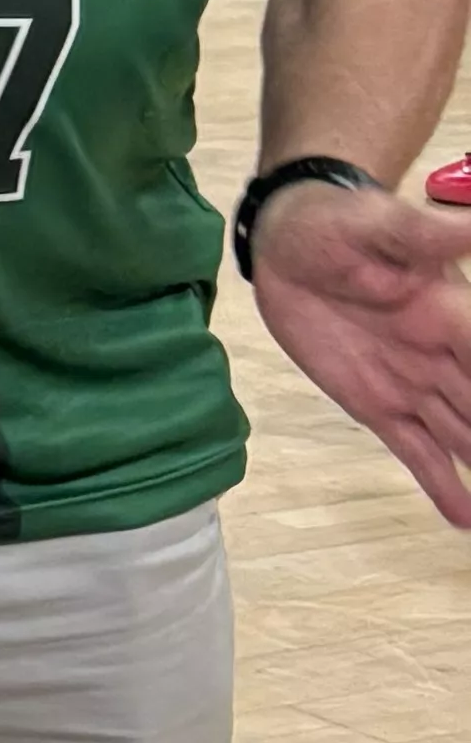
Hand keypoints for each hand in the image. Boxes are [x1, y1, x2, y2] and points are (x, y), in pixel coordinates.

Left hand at [252, 179, 470, 525]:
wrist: (289, 240)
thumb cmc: (339, 222)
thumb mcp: (382, 223)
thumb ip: (431, 236)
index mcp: (454, 316)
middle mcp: (444, 358)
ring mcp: (412, 385)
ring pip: (462, 439)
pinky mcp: (375, 403)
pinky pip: (413, 448)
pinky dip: (440, 483)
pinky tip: (464, 519)